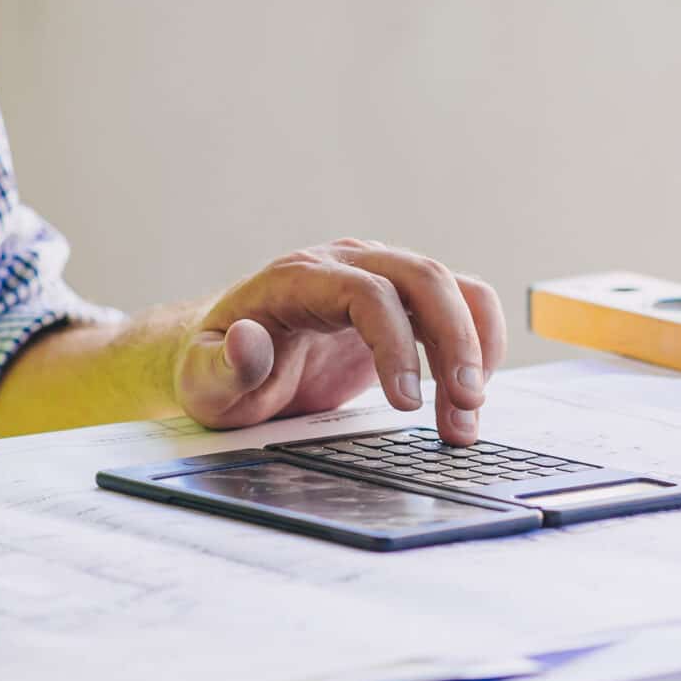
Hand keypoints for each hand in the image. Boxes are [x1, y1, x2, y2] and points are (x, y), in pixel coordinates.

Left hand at [172, 239, 505, 442]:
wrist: (228, 357)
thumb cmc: (215, 367)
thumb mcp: (203, 381)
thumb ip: (224, 366)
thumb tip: (245, 341)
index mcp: (297, 278)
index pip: (364, 292)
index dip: (394, 343)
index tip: (406, 403)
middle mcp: (345, 264)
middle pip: (421, 277)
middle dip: (454, 341)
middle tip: (464, 407)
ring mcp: (378, 277)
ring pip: (450, 287)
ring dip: (473, 347)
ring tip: (467, 416)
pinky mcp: (400, 302)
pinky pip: (458, 302)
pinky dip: (477, 342)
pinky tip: (469, 392)